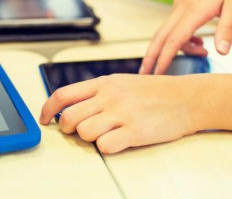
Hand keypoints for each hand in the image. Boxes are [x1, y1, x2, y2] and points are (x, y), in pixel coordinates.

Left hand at [39, 74, 200, 152]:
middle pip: (69, 118)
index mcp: (104, 83)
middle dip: (68, 129)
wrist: (187, 98)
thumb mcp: (122, 82)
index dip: (47, 109)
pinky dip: (107, 148)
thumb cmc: (155, 92)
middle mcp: (109, 97)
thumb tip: (70, 105)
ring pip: (84, 132)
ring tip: (106, 133)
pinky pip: (105, 146)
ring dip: (90, 138)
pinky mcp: (135, 131)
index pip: (63, 94)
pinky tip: (119, 140)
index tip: (44, 119)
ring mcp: (122, 113)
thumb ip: (97, 92)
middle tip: (78, 131)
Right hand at [140, 0, 231, 74]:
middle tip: (143, 75)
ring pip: (169, 31)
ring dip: (177, 47)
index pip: (174, 39)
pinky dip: (181, 36)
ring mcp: (179, 3)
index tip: (157, 73)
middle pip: (160, 36)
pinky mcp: (181, 0)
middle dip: (151, 56)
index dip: (165, 58)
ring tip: (202, 52)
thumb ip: (228, 28)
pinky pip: (174, 23)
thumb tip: (222, 52)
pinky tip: (199, 39)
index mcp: (194, 10)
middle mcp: (182, 7)